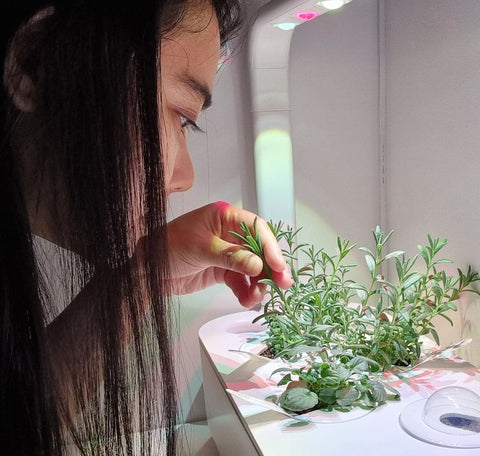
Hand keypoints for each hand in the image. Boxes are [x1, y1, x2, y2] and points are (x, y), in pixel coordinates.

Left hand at [166, 201, 291, 307]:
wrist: (146, 270)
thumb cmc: (167, 247)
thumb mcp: (201, 249)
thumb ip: (232, 257)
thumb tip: (259, 265)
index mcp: (224, 217)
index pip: (256, 228)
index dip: (270, 246)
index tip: (277, 266)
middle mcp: (229, 233)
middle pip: (259, 249)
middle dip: (271, 268)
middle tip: (282, 285)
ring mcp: (227, 253)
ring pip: (253, 268)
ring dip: (258, 284)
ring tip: (256, 298)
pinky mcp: (222, 271)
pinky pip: (241, 281)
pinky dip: (246, 291)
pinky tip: (247, 300)